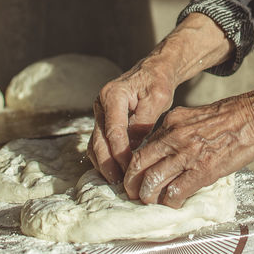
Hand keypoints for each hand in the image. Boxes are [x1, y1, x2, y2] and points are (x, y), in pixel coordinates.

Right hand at [89, 59, 178, 183]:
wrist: (153, 71)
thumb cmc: (157, 82)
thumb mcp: (158, 98)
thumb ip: (144, 121)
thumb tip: (133, 147)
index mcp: (113, 95)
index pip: (114, 130)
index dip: (120, 152)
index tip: (130, 169)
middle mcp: (101, 103)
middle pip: (99, 140)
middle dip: (108, 163)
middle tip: (120, 182)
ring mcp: (99, 112)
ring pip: (95, 143)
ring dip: (104, 163)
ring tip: (117, 180)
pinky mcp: (102, 120)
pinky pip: (99, 142)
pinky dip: (104, 157)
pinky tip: (114, 171)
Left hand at [122, 92, 253, 207]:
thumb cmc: (233, 115)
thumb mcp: (196, 116)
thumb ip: (179, 131)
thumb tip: (170, 152)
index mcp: (171, 122)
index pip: (143, 146)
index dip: (136, 165)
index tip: (136, 175)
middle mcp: (174, 136)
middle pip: (139, 164)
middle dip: (132, 183)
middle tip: (133, 193)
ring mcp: (187, 154)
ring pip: (152, 180)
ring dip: (147, 196)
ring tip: (150, 202)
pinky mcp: (203, 170)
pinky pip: (176, 191)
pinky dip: (170, 201)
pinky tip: (173, 204)